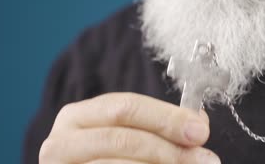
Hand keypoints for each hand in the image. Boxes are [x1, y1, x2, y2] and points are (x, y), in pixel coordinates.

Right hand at [39, 92, 220, 163]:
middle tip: (203, 158)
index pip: (125, 107)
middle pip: (123, 139)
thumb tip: (197, 122)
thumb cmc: (106, 156)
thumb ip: (157, 125)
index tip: (200, 130)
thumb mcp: (126, 133)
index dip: (165, 117)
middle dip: (168, 149)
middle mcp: (61, 142)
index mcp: (77, 116)